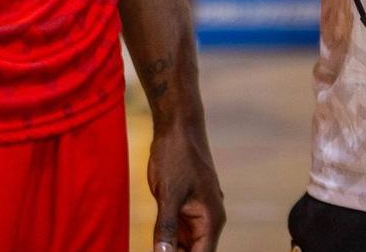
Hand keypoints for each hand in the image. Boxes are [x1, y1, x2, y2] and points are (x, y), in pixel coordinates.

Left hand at [148, 120, 223, 251]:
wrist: (177, 125)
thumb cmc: (175, 156)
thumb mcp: (167, 194)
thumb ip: (166, 228)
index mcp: (211, 219)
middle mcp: (209, 219)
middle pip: (195, 251)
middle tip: (154, 250)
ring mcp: (198, 211)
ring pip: (186, 243)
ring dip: (171, 248)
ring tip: (153, 248)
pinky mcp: (186, 204)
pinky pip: (179, 229)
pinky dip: (168, 237)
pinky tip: (155, 241)